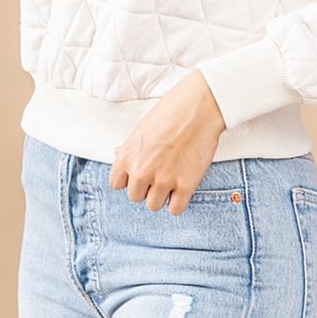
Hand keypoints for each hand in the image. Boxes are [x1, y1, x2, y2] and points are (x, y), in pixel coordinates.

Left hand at [108, 71, 226, 215]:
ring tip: (172, 180)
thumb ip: (130, 148)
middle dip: (146, 187)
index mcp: (127, 156)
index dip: (129, 179)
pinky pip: (175, 209)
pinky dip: (178, 202)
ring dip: (162, 196)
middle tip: (159, 173)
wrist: (199, 107)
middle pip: (135, 196)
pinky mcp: (185, 185)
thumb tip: (118, 155)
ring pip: (153, 205)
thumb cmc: (171, 111)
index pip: (116, 184)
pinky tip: (182, 189)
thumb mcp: (142, 128)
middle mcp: (141, 171)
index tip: (139, 174)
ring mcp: (163, 180)